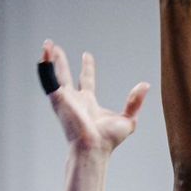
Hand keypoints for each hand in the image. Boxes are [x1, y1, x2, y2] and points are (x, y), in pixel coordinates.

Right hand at [40, 40, 149, 154]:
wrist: (93, 146)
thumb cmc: (108, 140)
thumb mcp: (128, 120)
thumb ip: (135, 102)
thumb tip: (145, 85)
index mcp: (88, 103)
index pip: (86, 81)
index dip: (87, 67)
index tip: (86, 55)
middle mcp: (74, 99)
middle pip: (65, 76)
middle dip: (60, 62)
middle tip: (56, 47)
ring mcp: (64, 99)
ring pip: (54, 75)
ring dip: (50, 59)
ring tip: (47, 43)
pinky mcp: (57, 98)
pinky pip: (49, 78)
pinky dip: (45, 66)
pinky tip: (44, 52)